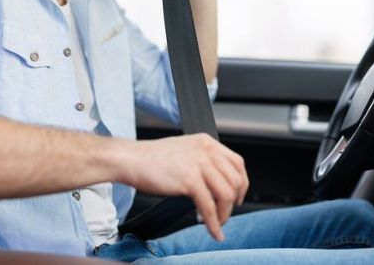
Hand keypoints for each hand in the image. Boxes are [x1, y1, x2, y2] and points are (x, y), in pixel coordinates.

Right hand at [123, 133, 247, 240]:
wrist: (131, 159)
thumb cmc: (152, 158)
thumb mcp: (185, 151)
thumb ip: (203, 161)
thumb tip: (216, 184)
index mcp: (206, 142)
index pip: (237, 163)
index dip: (242, 183)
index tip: (238, 197)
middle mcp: (206, 151)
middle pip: (235, 180)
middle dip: (233, 202)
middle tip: (224, 214)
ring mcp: (198, 164)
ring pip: (226, 195)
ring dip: (223, 214)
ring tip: (215, 222)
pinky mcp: (189, 180)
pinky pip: (209, 207)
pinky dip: (214, 223)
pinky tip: (212, 230)